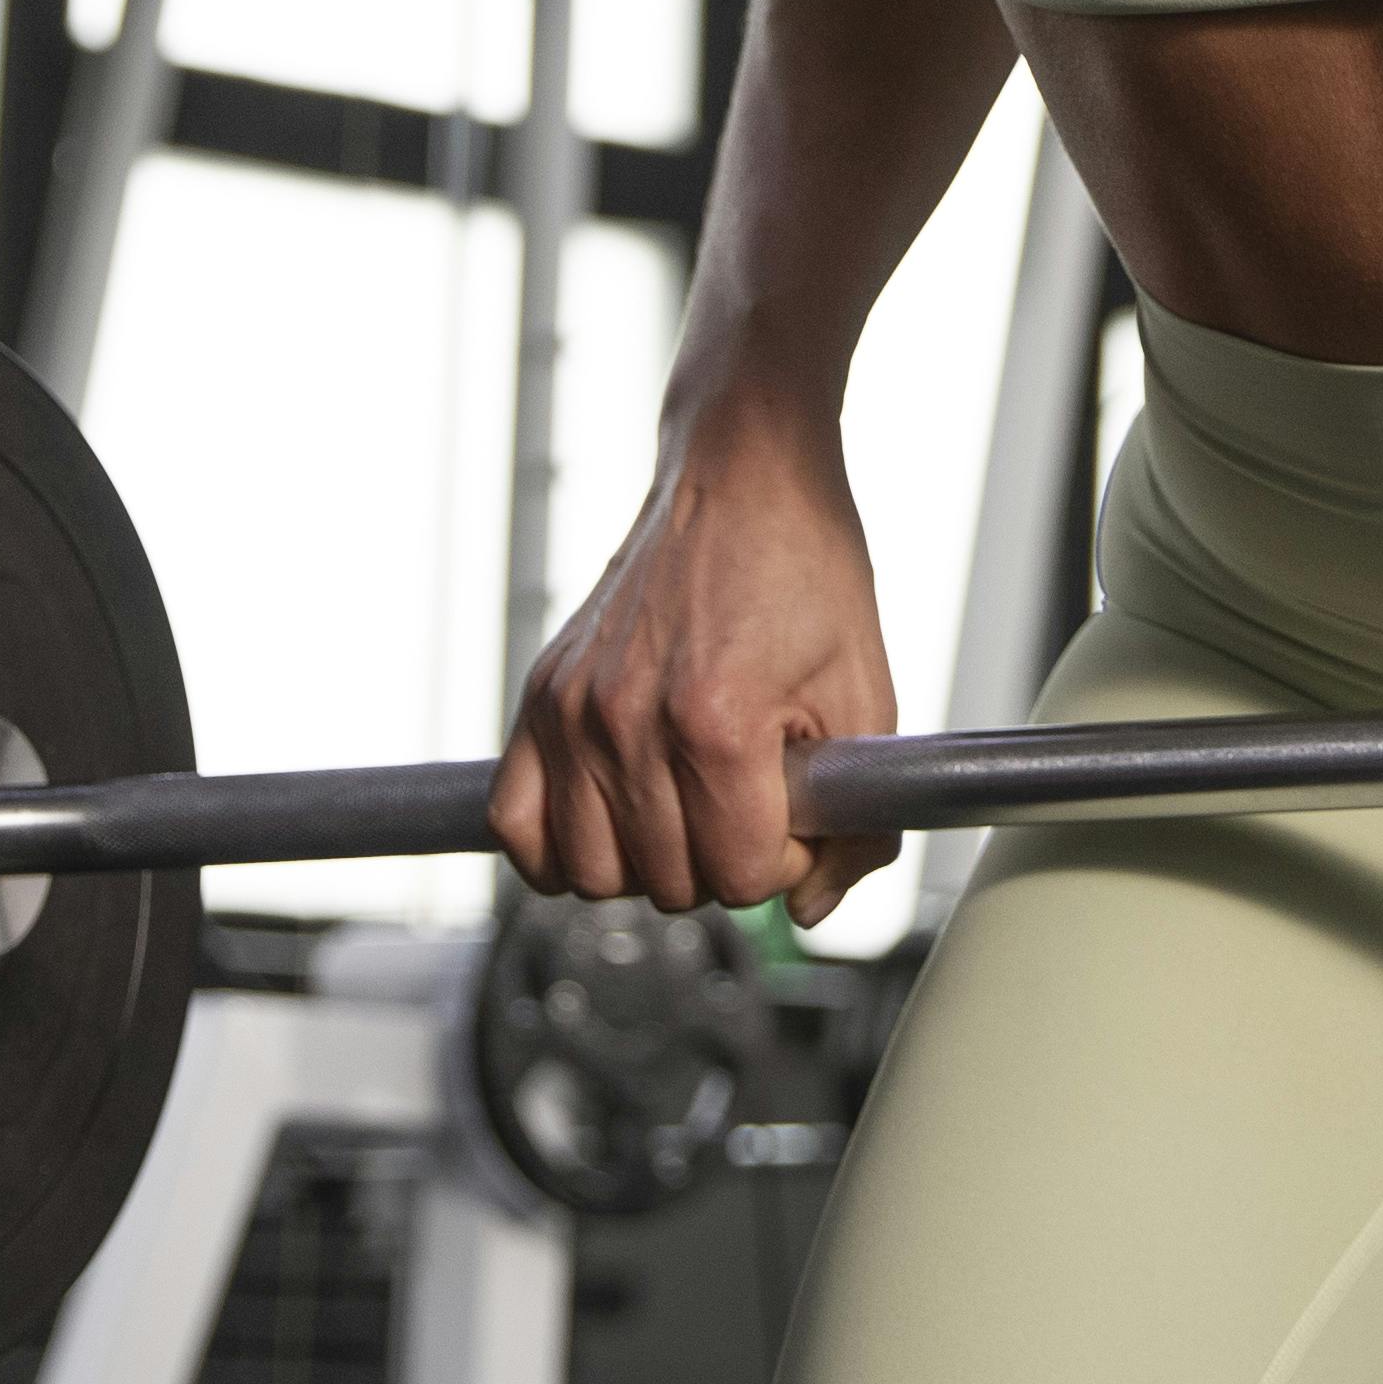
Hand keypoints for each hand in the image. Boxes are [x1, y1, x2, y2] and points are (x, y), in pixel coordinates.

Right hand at [489, 406, 903, 922]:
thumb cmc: (806, 568)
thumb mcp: (866, 696)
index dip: (787, 860)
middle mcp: (627, 721)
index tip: (799, 807)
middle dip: (725, 859)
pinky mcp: (541, 695)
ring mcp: (572, 709)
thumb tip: (814, 910)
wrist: (742, 474)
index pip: (743, 879)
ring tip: (690, 803)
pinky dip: (559, 846)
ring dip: (649, 860)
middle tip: (752, 795)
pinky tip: (613, 817)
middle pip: (669, 884)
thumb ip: (856, 822)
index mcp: (716, 723)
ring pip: (594, 874)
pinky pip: (516, 826)